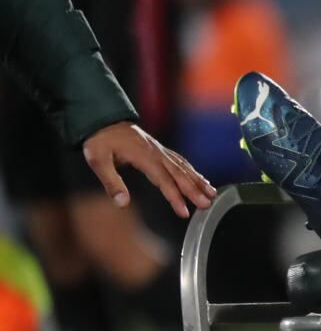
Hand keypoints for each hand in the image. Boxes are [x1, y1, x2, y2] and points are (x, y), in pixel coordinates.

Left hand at [81, 121, 215, 216]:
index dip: (175, 197)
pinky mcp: (159, 150)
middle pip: (180, 174)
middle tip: (207, 204)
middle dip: (195, 190)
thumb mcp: (98, 160)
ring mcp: (160, 150)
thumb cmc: (100, 140)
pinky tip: (199, 178)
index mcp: (144, 157)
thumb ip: (111, 182)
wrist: (103, 119)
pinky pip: (180, 161)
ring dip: (198, 181)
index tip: (184, 211)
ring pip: (184, 167)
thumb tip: (122, 203)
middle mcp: (157, 153)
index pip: (164, 180)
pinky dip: (192, 170)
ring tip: (212, 193)